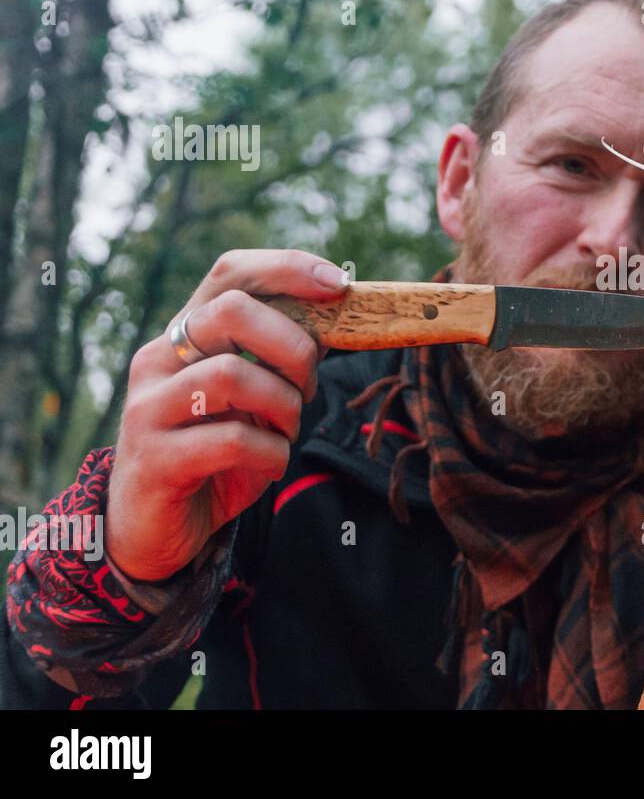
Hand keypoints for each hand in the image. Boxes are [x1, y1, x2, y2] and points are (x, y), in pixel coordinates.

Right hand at [105, 249, 347, 581]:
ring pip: (232, 374)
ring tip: (286, 432)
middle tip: (307, 388)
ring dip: (284, 406)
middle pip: (231, 311)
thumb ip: (280, 360)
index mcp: (185, 336)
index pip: (230, 273)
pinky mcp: (155, 459)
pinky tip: (270, 465)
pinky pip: (232, 440)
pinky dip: (271, 454)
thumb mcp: (254, 400)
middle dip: (293, 346)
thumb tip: (338, 314)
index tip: (339, 285)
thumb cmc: (216, 454)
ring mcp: (149, 408)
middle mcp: (158, 360)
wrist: (155, 530)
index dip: (287, 268)